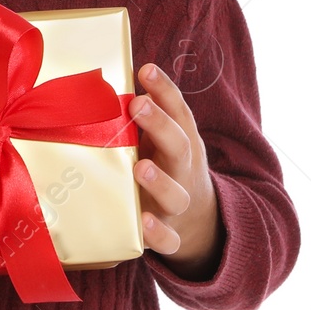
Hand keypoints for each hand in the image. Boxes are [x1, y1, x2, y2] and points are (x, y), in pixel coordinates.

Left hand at [132, 63, 223, 278]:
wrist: (198, 222)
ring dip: (159, 180)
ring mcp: (177, 204)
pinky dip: (158, 233)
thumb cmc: (166, 167)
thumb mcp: (163, 139)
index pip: (178, 111)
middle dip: (159, 125)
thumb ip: (144, 112)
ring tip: (141, 167)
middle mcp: (182, 169)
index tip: (145, 70)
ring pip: (175, 193)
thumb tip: (112, 73)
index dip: (164, 90)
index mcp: (182, 141)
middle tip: (136, 105)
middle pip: (179, 146)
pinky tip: (144, 223)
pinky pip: (168, 239)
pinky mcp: (171, 236)